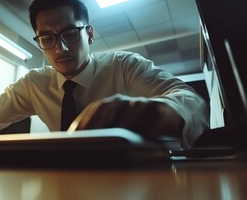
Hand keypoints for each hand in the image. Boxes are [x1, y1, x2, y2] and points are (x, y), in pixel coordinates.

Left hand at [68, 94, 183, 139]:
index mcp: (114, 104)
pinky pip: (156, 119)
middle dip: (96, 121)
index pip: (94, 109)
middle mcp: (126, 102)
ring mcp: (144, 104)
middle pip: (108, 107)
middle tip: (89, 137)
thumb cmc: (142, 122)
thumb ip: (104, 130)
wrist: (173, 112)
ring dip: (123, 124)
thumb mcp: (120, 125)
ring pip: (131, 111)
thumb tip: (81, 145)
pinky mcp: (162, 110)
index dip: (83, 120)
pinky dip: (151, 128)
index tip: (73, 135)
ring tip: (115, 138)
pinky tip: (146, 138)